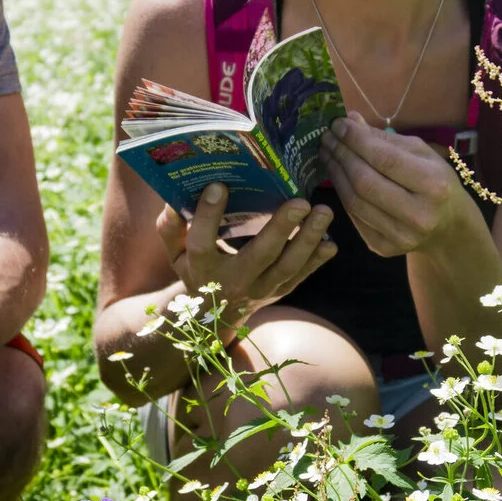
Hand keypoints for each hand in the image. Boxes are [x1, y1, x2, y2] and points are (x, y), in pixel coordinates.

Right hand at [154, 182, 336, 329]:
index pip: (201, 243)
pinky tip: (330, 241)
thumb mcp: (175, 252)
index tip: (219, 185)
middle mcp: (233, 281)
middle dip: (280, 228)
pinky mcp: (280, 291)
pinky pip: (301, 276)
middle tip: (300, 201)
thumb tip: (173, 199)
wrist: (215, 315)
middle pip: (258, 255)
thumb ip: (170, 227)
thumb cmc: (195, 269)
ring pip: (288, 267)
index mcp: (201, 268)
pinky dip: (317, 260)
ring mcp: (261, 289)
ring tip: (323, 211)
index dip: (208, 215)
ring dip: (308, 240)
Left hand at [321, 112, 479, 257]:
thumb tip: (350, 120)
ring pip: (354, 201)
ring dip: (335, 173)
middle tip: (327, 137)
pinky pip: (353, 216)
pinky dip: (342, 192)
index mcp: (434, 185)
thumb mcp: (421, 154)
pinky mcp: (383, 248)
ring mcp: (399, 236)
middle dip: (341, 155)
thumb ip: (385, 138)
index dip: (356, 140)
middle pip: (365, 182)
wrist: (448, 227)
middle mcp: (418, 215)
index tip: (338, 124)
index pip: (385, 159)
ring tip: (327, 153)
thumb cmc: (435, 182)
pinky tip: (337, 174)